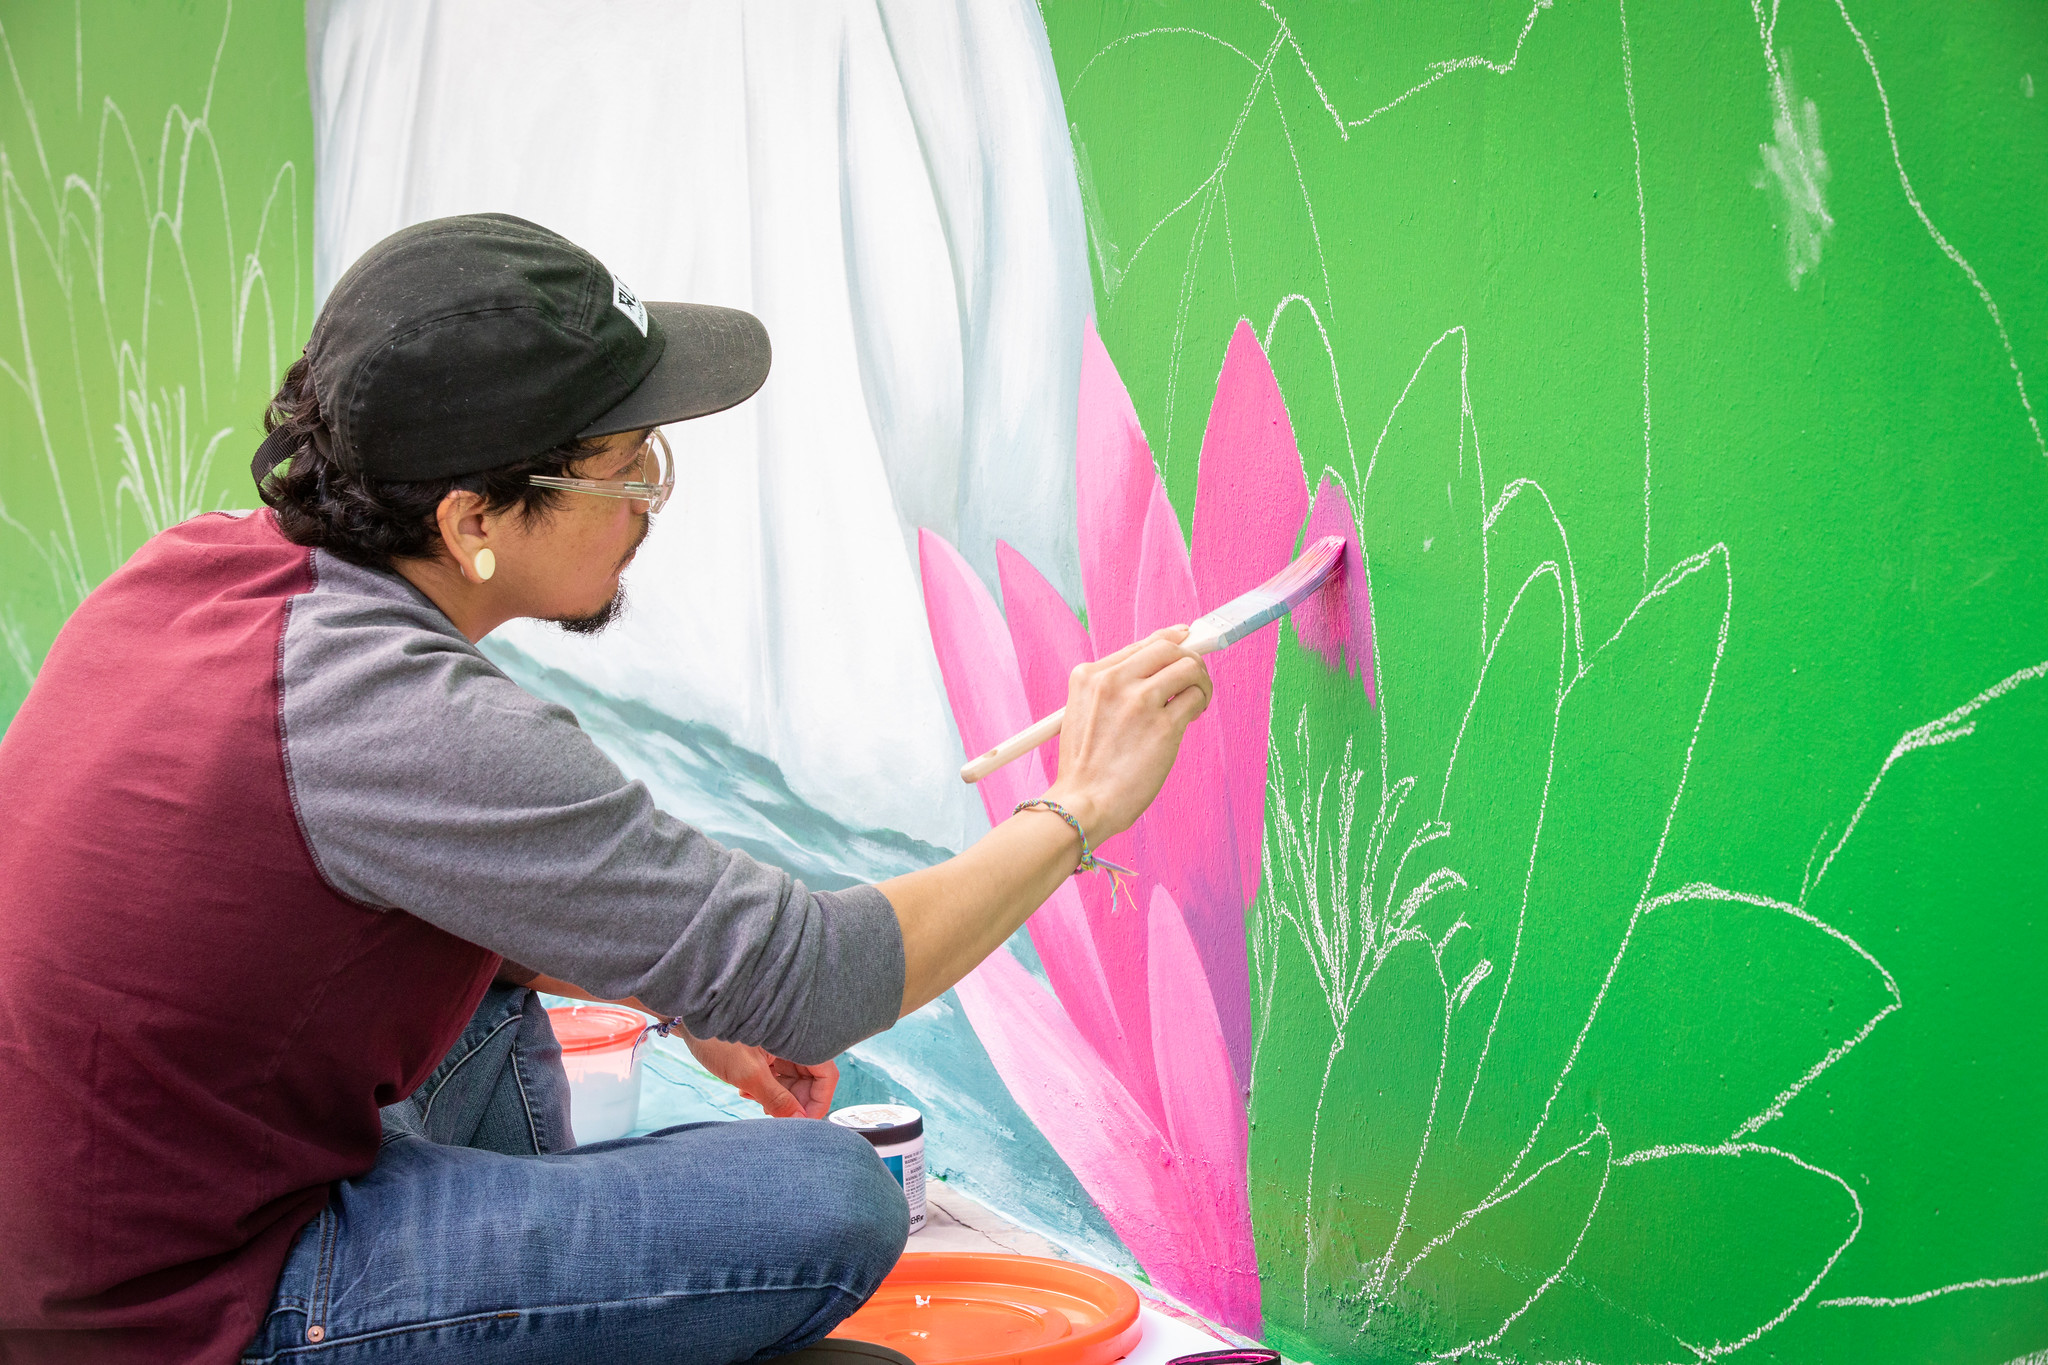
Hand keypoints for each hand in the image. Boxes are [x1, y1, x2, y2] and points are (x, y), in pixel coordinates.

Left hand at [683, 1033, 838, 1117]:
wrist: (686, 1017)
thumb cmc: (715, 1037)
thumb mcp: (747, 1073)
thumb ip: (776, 1099)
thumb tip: (800, 1122)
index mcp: (797, 1038)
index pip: (827, 1075)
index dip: (818, 1102)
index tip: (803, 1123)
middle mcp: (793, 1040)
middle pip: (810, 1080)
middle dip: (793, 1101)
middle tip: (770, 1112)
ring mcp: (779, 1045)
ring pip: (792, 1080)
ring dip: (776, 1096)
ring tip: (751, 1096)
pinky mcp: (765, 1050)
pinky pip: (777, 1075)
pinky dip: (765, 1087)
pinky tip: (746, 1090)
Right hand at [1045, 624, 1212, 843]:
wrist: (1083, 803)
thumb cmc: (1086, 767)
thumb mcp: (1082, 713)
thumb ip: (1112, 689)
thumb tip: (1155, 669)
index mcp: (1089, 676)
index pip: (1141, 645)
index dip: (1170, 640)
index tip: (1186, 639)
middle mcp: (1114, 681)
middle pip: (1168, 648)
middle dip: (1189, 658)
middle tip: (1195, 677)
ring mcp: (1140, 702)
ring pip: (1189, 667)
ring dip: (1200, 681)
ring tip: (1196, 700)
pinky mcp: (1163, 726)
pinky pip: (1196, 697)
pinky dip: (1200, 703)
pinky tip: (1190, 717)